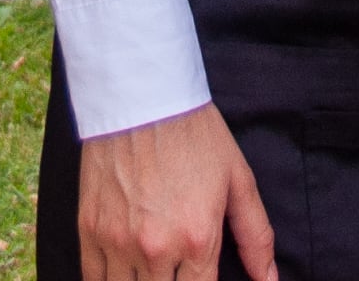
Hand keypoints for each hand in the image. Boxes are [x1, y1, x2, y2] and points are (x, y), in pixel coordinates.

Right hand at [78, 104, 275, 280]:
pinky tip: (122, 276)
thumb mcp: (238, 181)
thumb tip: (269, 280)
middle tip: (176, 273)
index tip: (198, 279)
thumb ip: (255, 237)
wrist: (142, 96)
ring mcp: (117, 240)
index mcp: (197, 240)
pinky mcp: (89, 228)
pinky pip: (92, 278)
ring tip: (152, 274)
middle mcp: (156, 248)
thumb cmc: (194, 135)